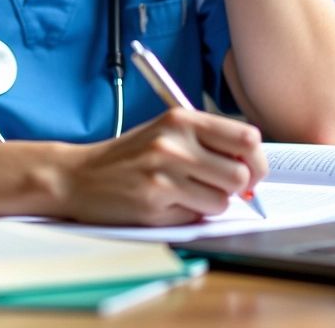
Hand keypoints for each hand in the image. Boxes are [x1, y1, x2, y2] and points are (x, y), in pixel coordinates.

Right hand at [60, 108, 265, 226]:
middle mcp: (175, 141)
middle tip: (218, 187)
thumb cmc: (129, 156)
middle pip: (241, 174)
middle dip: (237, 187)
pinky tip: (165, 203)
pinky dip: (188, 215)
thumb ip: (206, 142)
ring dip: (210, 203)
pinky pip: (196, 217)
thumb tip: (252, 167)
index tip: (248, 170)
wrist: (78, 175)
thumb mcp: (166, 133)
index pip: (246, 137)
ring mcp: (164, 172)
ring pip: (222, 201)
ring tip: (184, 193)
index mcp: (182, 118)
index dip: (256, 159)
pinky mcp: (154, 201)